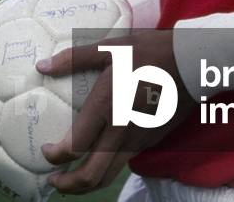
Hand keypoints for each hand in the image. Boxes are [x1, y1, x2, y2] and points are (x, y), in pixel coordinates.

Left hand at [38, 29, 195, 193]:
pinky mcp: (149, 141)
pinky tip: (99, 156)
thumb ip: (75, 58)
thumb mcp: (110, 48)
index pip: (74, 147)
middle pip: (89, 177)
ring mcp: (137, 140)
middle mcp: (120, 131)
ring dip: (86, 184)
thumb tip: (42, 66)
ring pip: (107, 177)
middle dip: (67, 185)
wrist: (191, 63)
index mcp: (106, 107)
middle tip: (54, 180)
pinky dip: (105, 169)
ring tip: (72, 177)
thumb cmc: (148, 52)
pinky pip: (123, 163)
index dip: (54, 156)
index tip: (46, 151)